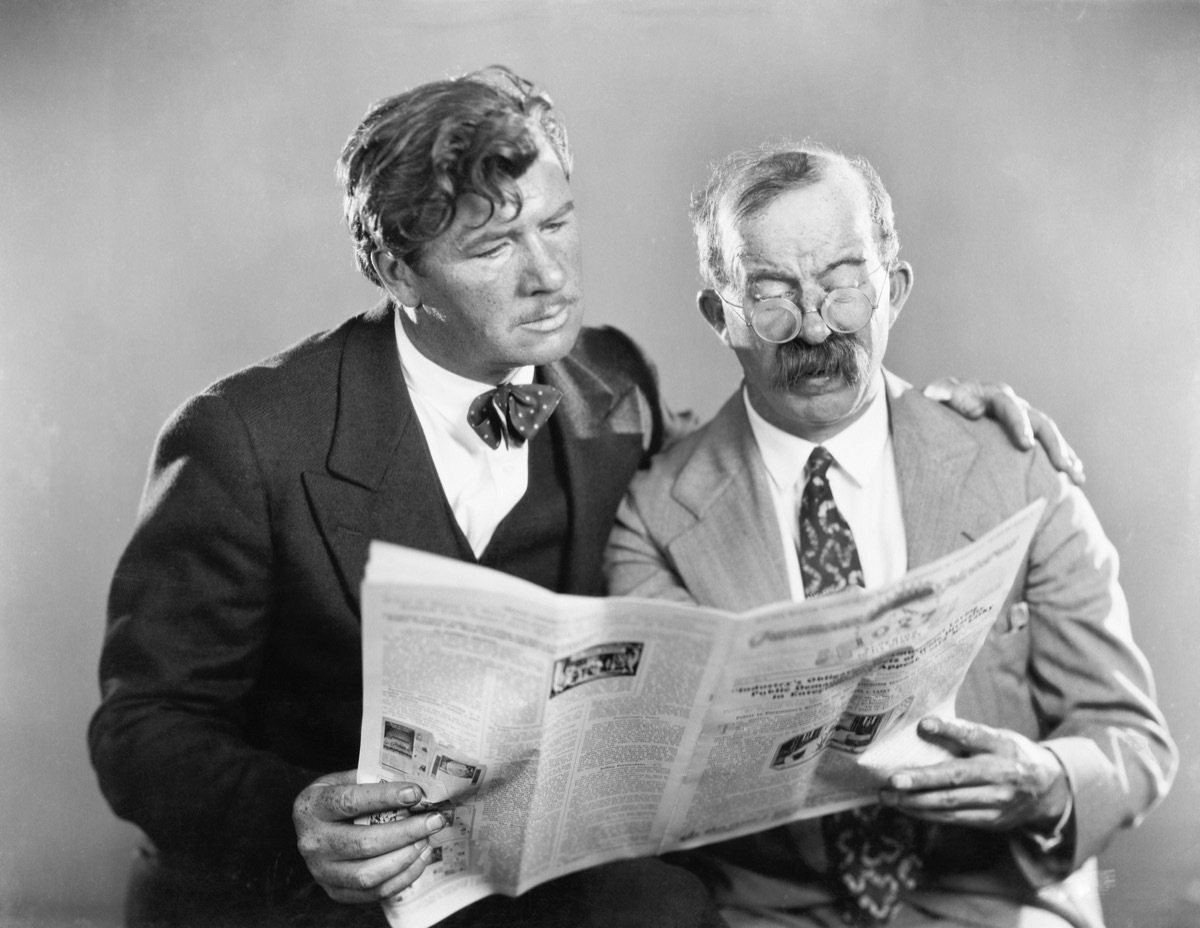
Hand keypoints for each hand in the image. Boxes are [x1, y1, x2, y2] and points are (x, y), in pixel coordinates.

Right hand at [293, 769, 445, 902]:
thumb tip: (415, 787)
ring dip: (406, 857)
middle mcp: (313, 842)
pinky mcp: (334, 891)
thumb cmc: (336, 798)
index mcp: (312, 807)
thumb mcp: (344, 780)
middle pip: (364, 843)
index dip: (384, 797)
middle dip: (406, 832)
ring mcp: (321, 871)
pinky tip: (419, 858)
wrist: (311, 827)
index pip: (350, 802)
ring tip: (427, 840)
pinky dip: (402, 877)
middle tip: (434, 820)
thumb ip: (373, 781)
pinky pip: (374, 892)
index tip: (415, 793)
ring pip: (369, 874)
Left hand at [878, 717, 1070, 831]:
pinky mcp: (992, 821)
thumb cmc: (1010, 755)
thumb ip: (966, 733)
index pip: (974, 736)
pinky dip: (928, 813)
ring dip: (915, 801)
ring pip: (951, 803)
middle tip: (892, 780)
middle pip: (956, 777)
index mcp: (1003, 747)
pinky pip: (954, 818)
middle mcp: (1002, 776)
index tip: (923, 724)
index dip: (949, 730)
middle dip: (921, 780)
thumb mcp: (996, 737)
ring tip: (887, 797)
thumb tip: (924, 725)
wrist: (1048, 790)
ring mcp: (998, 802)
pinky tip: (906, 808)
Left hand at [923, 378, 1084, 484]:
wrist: (938, 404)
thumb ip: (952, 397)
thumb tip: (977, 411)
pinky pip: (1049, 446)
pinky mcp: (1025, 433)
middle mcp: (1013, 405)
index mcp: (993, 394)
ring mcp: (1022, 419)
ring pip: (1050, 435)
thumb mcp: (939, 394)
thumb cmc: (936, 402)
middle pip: (1040, 421)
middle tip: (1061, 466)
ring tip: (1076, 476)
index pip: (1010, 406)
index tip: (1026, 445)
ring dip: (1065, 454)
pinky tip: (1077, 478)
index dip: (1019, 424)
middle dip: (1052, 444)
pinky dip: (1065, 458)